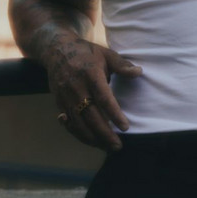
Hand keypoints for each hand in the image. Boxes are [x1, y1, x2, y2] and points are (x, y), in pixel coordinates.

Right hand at [43, 34, 141, 150]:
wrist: (57, 50)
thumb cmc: (86, 53)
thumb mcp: (106, 54)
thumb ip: (122, 65)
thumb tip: (139, 72)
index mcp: (90, 74)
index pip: (103, 98)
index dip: (114, 114)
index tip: (125, 127)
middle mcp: (77, 88)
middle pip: (91, 116)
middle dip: (104, 134)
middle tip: (118, 146)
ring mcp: (65, 96)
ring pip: (78, 124)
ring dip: (92, 138)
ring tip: (106, 147)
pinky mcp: (59, 102)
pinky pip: (69, 123)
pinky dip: (78, 134)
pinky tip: (89, 140)